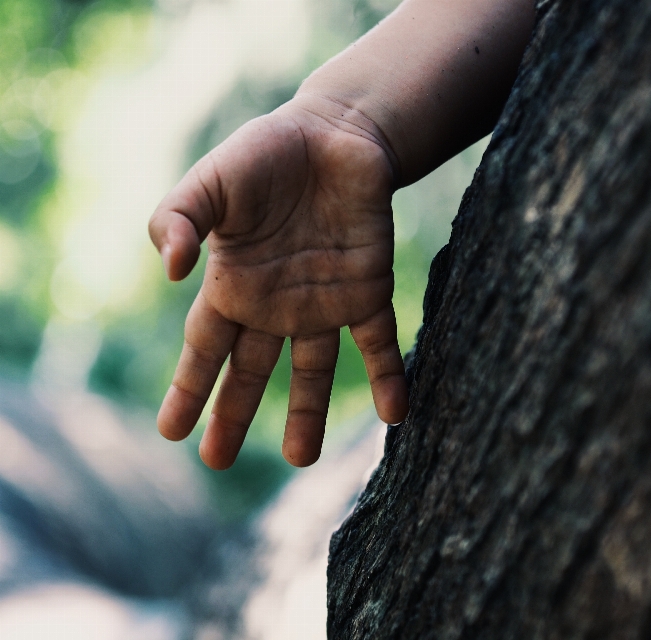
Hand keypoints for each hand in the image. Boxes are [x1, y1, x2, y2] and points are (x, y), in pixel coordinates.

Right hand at [148, 100, 408, 468]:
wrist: (335, 133)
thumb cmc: (265, 155)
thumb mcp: (209, 182)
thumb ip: (178, 220)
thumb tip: (171, 272)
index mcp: (234, 285)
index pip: (205, 348)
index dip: (188, 389)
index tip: (171, 432)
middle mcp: (276, 304)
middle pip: (251, 370)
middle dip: (234, 414)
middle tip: (216, 460)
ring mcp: (324, 301)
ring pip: (314, 369)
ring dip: (308, 413)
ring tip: (303, 458)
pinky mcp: (368, 289)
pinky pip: (380, 341)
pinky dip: (389, 376)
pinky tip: (396, 413)